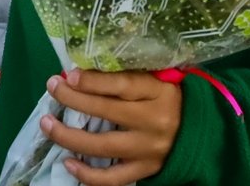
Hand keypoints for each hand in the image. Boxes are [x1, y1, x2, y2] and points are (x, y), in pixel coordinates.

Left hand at [42, 69, 181, 185]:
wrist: (202, 131)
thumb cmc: (169, 97)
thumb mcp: (155, 79)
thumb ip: (125, 75)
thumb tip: (78, 73)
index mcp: (158, 92)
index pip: (122, 84)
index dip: (92, 81)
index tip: (67, 75)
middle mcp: (155, 121)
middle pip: (107, 111)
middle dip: (73, 100)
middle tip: (52, 88)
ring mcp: (149, 149)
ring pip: (104, 146)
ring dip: (69, 137)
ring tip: (47, 124)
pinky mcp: (147, 170)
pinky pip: (114, 178)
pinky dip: (88, 174)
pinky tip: (67, 162)